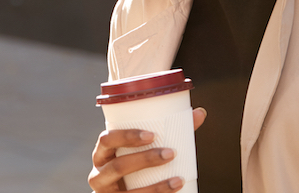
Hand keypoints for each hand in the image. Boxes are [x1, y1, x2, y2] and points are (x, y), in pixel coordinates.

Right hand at [87, 108, 205, 191]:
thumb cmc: (133, 167)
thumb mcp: (139, 152)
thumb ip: (168, 133)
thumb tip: (200, 113)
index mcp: (102, 154)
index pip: (106, 140)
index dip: (126, 136)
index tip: (152, 134)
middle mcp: (98, 175)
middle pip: (118, 166)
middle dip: (145, 160)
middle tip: (170, 153)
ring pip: (129, 192)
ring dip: (156, 187)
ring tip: (178, 180)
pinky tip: (174, 192)